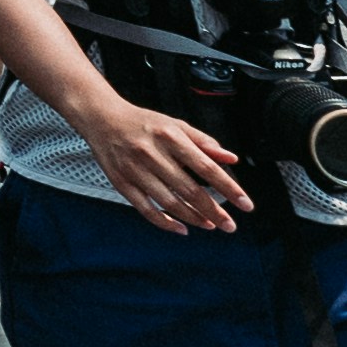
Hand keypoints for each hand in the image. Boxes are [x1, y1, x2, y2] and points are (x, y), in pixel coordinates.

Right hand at [84, 90, 249, 233]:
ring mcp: (134, 169)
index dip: (229, 188)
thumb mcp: (175, 124)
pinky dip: (165, 223)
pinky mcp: (121, 182)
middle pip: (190, 190)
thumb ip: (204, 142)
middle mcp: (151, 153)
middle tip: (230, 225)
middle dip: (214, 211)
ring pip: (169, 203)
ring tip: (210, 225)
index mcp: (169, 136)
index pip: (206, 168)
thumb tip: (231, 159)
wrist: (100, 117)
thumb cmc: (142, 122)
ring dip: (194, 218)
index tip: (245, 204)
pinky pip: (146, 209)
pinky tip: (181, 228)